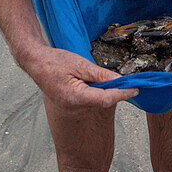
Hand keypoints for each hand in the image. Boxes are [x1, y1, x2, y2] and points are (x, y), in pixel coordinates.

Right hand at [24, 47, 138, 110]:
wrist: (36, 63)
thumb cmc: (55, 61)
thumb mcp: (80, 64)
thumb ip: (100, 74)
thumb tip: (119, 80)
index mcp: (76, 97)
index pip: (106, 99)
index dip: (123, 93)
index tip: (135, 89)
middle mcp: (74, 107)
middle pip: (103, 102)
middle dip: (116, 92)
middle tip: (128, 82)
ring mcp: (71, 109)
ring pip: (96, 103)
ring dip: (105, 93)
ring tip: (108, 79)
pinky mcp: (70, 106)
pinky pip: (89, 102)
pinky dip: (96, 94)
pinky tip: (96, 84)